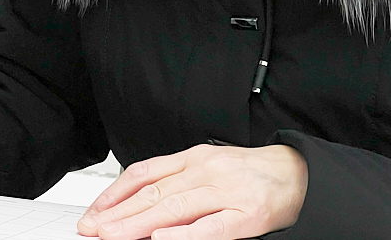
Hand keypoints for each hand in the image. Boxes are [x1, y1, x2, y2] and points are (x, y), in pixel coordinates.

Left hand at [78, 144, 307, 239]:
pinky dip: (184, 234)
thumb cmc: (247, 174)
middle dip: (117, 214)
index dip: (114, 193)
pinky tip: (161, 238)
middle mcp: (205, 171)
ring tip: (112, 235)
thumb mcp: (206, 167)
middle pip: (153, 193)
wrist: (298, 173)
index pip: (143, 173)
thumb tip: (135, 204)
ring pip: (174, 208)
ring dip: (138, 224)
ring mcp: (227, 193)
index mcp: (192, 158)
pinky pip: (212, 227)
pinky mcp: (249, 216)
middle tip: (92, 228)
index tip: (93, 212)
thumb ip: (174, 181)